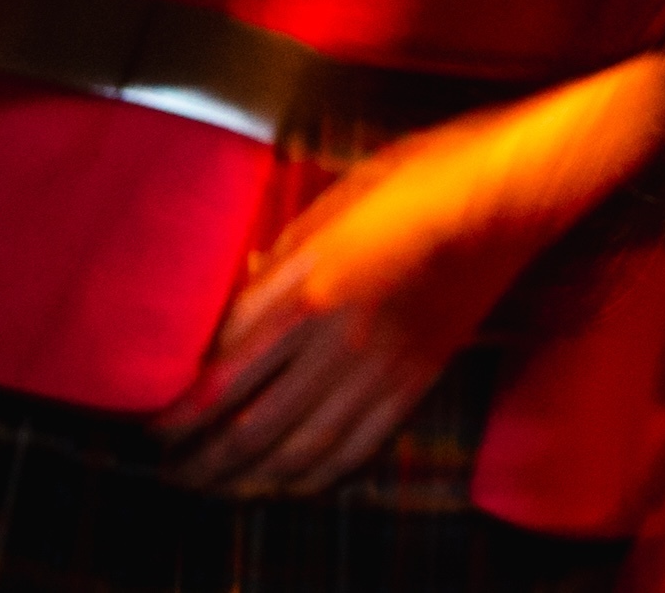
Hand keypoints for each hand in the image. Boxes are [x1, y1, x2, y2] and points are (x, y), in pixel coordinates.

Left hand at [151, 99, 587, 495]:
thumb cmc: (425, 180)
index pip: (222, 375)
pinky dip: (318, 474)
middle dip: (200, 460)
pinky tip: (292, 480)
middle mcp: (341, 338)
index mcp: (313, 287)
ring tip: (217, 485)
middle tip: (171, 469)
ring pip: (301, 448)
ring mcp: (384, 365)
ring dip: (249, 478)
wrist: (512, 196)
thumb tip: (242, 292)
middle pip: (250, 428)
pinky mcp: (419, 377)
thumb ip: (284, 254)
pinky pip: (360, 446)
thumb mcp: (339, 200)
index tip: (152, 422)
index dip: (176, 412)